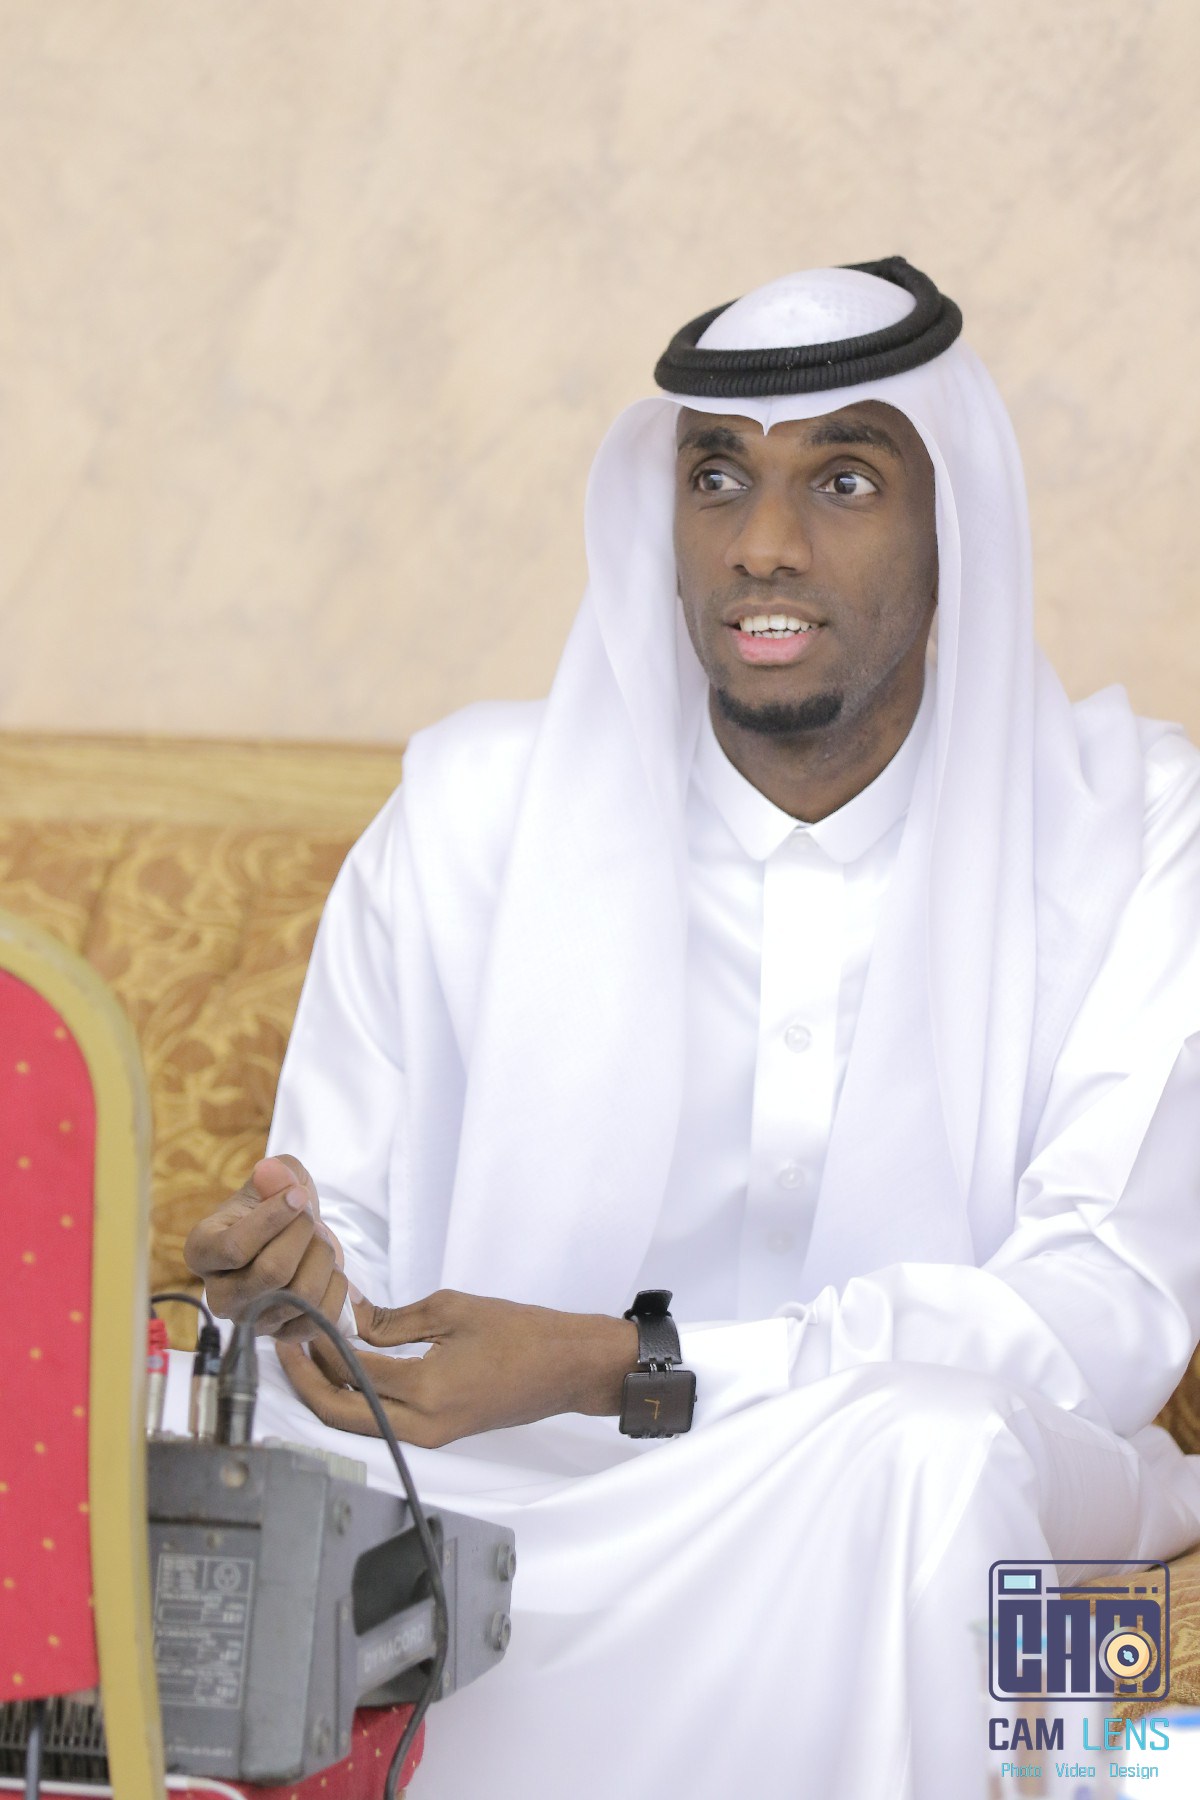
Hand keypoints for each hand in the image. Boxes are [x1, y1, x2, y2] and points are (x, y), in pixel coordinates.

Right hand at [183, 1153, 347, 1342]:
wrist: (292, 1238)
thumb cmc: (274, 1207)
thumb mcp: (275, 1179)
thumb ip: (275, 1172)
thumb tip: (270, 1172)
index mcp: (202, 1251)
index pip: (234, 1247)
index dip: (274, 1218)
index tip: (299, 1195)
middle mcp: (218, 1295)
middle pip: (273, 1272)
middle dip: (303, 1236)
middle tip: (310, 1219)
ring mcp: (251, 1320)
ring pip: (301, 1294)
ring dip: (323, 1258)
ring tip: (318, 1242)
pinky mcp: (282, 1336)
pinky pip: (320, 1318)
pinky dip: (336, 1287)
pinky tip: (328, 1268)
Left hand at [276, 1288, 639, 1447]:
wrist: (567, 1367)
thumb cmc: (520, 1331)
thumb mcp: (452, 1310)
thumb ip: (393, 1318)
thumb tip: (350, 1314)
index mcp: (427, 1389)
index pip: (352, 1372)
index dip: (319, 1346)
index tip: (299, 1317)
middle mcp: (422, 1424)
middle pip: (341, 1414)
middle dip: (305, 1382)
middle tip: (283, 1346)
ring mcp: (430, 1436)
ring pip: (358, 1423)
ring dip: (327, 1392)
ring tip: (306, 1354)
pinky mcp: (437, 1435)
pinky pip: (382, 1421)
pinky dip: (356, 1397)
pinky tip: (346, 1368)